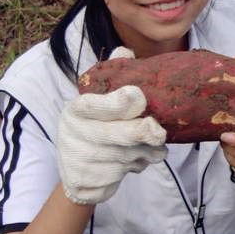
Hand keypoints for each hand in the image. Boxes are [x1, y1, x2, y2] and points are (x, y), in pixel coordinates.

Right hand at [58, 47, 166, 204]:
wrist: (75, 170)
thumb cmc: (94, 125)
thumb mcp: (96, 99)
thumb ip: (112, 75)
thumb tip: (126, 51)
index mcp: (76, 109)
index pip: (97, 105)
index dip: (120, 102)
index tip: (138, 96)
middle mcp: (75, 134)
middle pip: (120, 135)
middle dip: (145, 133)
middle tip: (159, 132)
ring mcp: (81, 161)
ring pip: (130, 156)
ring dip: (148, 151)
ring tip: (151, 145)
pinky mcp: (89, 182)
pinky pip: (126, 173)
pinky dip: (138, 166)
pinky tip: (135, 159)